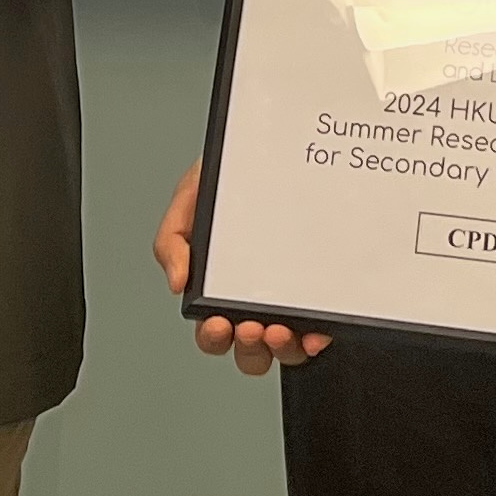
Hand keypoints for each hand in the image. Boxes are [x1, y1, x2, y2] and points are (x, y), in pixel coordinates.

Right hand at [156, 160, 329, 372]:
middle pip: (249, 350)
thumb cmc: (231, 176)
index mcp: (218, 287)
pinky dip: (317, 336)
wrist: (276, 145)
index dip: (213, 337)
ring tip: (281, 327)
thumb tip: (177, 283)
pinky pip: (322, 328)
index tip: (217, 322)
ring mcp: (290, 299)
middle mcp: (254, 299)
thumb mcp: (191, 198)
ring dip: (281, 349)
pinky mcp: (321, 294)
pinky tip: (316, 330)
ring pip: (285, 349)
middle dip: (248, 348)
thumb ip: (172, 239)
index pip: (212, 329)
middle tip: (252, 327)